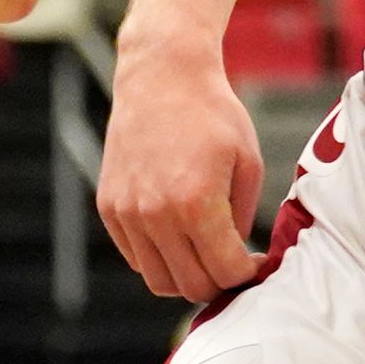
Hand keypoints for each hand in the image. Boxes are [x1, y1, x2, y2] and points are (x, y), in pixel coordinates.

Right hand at [97, 49, 266, 301]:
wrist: (161, 77)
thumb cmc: (212, 115)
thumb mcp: (248, 163)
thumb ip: (244, 218)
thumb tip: (239, 258)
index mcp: (197, 203)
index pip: (225, 271)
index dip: (247, 274)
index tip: (254, 261)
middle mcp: (156, 214)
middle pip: (191, 286)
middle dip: (219, 282)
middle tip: (231, 262)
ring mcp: (128, 213)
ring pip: (159, 280)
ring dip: (186, 276)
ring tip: (204, 254)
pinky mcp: (110, 208)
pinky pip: (136, 257)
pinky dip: (159, 258)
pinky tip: (178, 234)